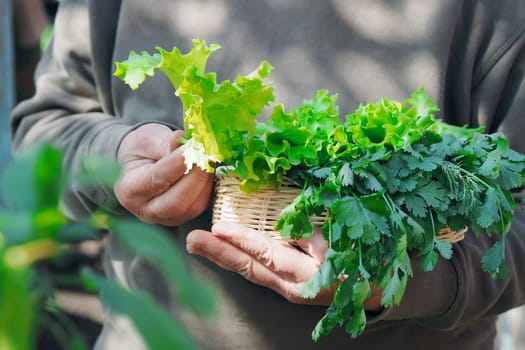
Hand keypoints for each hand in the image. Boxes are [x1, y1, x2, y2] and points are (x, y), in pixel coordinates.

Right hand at [114, 123, 213, 225]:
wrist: (142, 164)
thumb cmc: (142, 150)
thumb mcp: (147, 139)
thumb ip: (165, 142)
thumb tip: (185, 144)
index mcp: (130, 190)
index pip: (156, 181)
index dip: (177, 165)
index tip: (191, 148)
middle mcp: (148, 210)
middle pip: (177, 203)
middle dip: (196, 177)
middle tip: (207, 154)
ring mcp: (168, 218)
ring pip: (193, 206)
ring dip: (206, 181)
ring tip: (209, 158)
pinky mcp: (185, 216)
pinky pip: (202, 205)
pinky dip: (209, 187)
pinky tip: (210, 169)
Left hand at [187, 222, 382, 308]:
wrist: (376, 292)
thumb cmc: (363, 261)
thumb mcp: (341, 244)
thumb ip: (310, 235)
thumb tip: (283, 224)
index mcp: (307, 274)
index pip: (267, 253)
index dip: (242, 240)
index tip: (217, 228)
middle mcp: (292, 286)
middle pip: (249, 268)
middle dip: (218, 254)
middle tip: (191, 241)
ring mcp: (289, 290)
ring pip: (251, 273)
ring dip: (224, 258)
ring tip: (200, 245)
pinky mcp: (289, 289)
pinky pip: (260, 275)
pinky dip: (241, 262)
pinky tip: (226, 253)